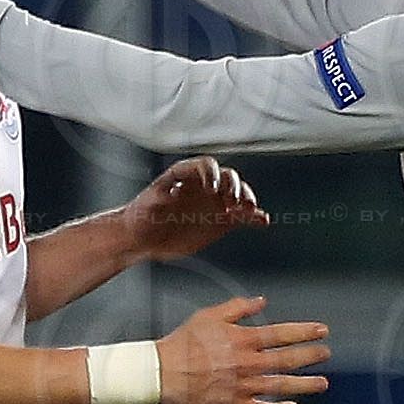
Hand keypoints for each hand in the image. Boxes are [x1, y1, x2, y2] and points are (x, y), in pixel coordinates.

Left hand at [123, 156, 267, 262]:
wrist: (144, 238)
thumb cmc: (141, 218)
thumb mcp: (144, 206)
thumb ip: (156, 199)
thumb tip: (169, 194)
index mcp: (187, 176)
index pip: (207, 165)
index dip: (212, 174)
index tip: (212, 189)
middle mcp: (204, 186)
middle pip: (228, 177)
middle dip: (234, 187)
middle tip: (232, 202)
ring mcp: (214, 202)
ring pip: (239, 194)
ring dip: (247, 200)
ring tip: (248, 210)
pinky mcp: (221, 220)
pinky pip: (242, 216)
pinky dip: (253, 218)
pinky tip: (263, 221)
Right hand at [155, 295, 329, 403]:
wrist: (161, 374)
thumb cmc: (183, 342)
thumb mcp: (208, 316)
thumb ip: (238, 308)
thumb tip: (262, 301)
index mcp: (243, 339)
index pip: (283, 334)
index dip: (305, 332)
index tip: (323, 331)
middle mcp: (249, 363)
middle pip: (288, 360)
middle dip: (311, 356)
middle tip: (326, 354)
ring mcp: (244, 387)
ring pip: (282, 386)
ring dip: (306, 384)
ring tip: (323, 383)